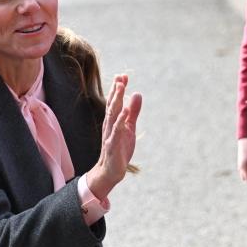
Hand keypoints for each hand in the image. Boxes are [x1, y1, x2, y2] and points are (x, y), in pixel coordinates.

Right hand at [87, 75, 141, 198]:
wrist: (111, 170)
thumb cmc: (119, 148)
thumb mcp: (129, 127)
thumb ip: (133, 112)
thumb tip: (137, 94)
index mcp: (113, 120)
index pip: (114, 101)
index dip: (118, 89)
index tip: (123, 75)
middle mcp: (109, 125)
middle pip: (112, 105)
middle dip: (116, 91)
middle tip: (121, 77)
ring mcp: (110, 134)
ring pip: (112, 115)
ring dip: (116, 101)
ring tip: (121, 88)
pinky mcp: (113, 145)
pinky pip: (116, 131)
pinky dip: (120, 121)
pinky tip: (124, 113)